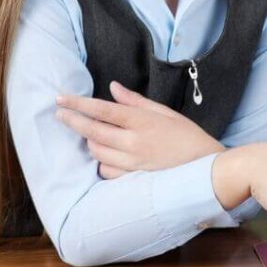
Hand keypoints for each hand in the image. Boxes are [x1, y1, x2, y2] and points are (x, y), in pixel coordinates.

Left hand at [55, 81, 223, 177]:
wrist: (207, 167)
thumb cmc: (189, 136)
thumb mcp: (166, 113)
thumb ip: (136, 101)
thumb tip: (113, 87)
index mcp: (143, 121)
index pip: (103, 110)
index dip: (79, 104)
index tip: (62, 99)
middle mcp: (134, 142)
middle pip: (92, 130)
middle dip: (72, 121)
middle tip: (59, 114)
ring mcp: (132, 162)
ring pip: (96, 151)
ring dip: (89, 141)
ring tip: (89, 134)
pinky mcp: (133, 178)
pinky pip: (106, 171)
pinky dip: (101, 162)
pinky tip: (104, 155)